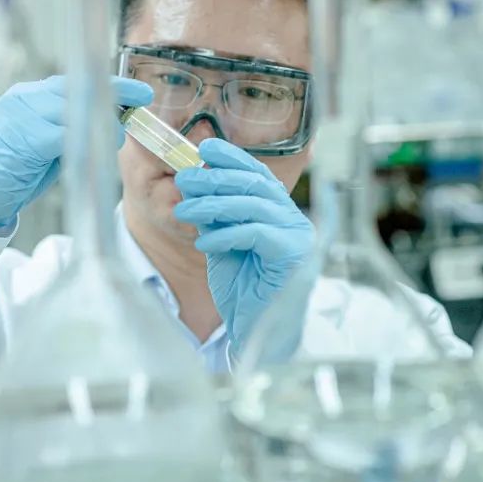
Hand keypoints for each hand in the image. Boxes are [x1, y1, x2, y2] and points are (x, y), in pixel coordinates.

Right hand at [0, 75, 152, 233]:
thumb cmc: (7, 174)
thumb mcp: (42, 147)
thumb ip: (68, 131)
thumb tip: (108, 126)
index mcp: (27, 97)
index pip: (76, 83)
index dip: (110, 85)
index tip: (139, 91)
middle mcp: (22, 99)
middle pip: (77, 89)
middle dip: (113, 95)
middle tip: (142, 101)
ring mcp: (18, 116)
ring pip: (71, 109)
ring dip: (100, 124)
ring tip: (115, 138)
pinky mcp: (19, 138)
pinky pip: (60, 134)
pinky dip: (82, 140)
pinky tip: (97, 148)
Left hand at [174, 138, 313, 355]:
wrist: (256, 332)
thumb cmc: (243, 289)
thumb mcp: (223, 245)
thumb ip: (215, 217)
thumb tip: (193, 184)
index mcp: (279, 212)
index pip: (258, 174)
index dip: (233, 158)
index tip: (205, 149)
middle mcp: (293, 220)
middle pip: (256, 184)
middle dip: (216, 178)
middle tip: (185, 178)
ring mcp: (298, 237)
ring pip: (254, 205)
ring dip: (213, 205)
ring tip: (185, 210)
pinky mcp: (294, 257)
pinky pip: (256, 234)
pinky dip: (226, 235)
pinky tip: (204, 243)